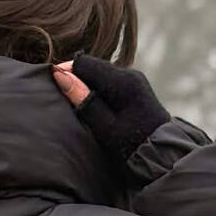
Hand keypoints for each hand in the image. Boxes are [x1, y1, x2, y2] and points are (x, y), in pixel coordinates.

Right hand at [51, 53, 169, 161]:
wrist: (162, 151)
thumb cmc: (132, 144)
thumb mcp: (105, 126)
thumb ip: (83, 99)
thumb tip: (60, 75)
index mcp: (122, 82)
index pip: (84, 63)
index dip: (66, 71)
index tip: (54, 86)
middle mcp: (129, 74)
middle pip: (92, 66)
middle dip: (75, 78)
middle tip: (64, 98)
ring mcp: (133, 78)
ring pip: (99, 72)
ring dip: (86, 84)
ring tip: (77, 103)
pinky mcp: (134, 85)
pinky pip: (108, 80)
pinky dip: (97, 88)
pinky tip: (93, 105)